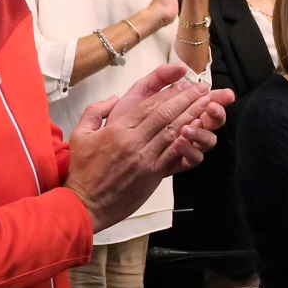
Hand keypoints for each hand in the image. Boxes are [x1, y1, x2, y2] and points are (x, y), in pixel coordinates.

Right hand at [65, 64, 234, 231]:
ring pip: (174, 131)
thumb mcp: (80, 135)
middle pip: (166, 114)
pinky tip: (200, 130)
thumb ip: (95, 112)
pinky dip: (189, 140)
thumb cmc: (83, 170)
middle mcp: (133, 141)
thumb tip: (114, 98)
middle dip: (187, 98)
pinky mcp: (153, 174)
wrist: (86, 203)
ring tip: (207, 103)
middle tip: (202, 88)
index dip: (169, 93)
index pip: (148, 105)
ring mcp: (145, 158)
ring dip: (193, 115)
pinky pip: (175, 153)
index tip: (183, 84)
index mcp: (117, 129)